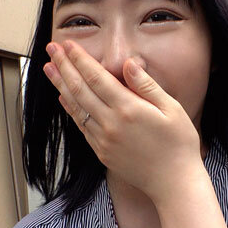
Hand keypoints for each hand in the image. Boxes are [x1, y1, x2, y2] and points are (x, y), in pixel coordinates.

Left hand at [43, 40, 203, 201]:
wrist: (174, 183)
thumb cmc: (179, 144)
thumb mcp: (171, 109)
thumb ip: (146, 85)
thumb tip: (128, 64)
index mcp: (129, 109)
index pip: (97, 78)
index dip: (80, 59)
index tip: (69, 44)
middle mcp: (111, 124)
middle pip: (80, 89)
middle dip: (64, 66)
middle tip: (51, 48)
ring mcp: (104, 140)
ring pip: (76, 107)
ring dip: (60, 85)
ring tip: (49, 68)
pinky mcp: (102, 152)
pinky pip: (81, 126)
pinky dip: (70, 109)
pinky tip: (63, 98)